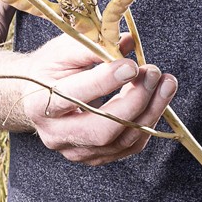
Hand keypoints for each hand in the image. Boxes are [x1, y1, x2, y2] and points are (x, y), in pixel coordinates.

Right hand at [19, 33, 177, 165]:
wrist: (35, 96)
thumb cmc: (50, 69)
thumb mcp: (62, 50)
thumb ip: (92, 46)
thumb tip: (127, 43)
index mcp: (40, 103)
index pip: (74, 96)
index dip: (105, 82)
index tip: (131, 65)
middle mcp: (55, 134)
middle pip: (101, 128)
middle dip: (135, 101)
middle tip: (153, 74)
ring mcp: (75, 151)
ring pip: (120, 141)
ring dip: (150, 111)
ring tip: (166, 84)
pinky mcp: (93, 157)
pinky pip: (128, 147)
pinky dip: (147, 124)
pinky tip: (157, 101)